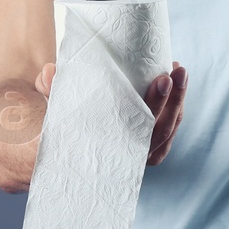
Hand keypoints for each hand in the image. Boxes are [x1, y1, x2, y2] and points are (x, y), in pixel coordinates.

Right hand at [35, 61, 187, 164]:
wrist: (57, 160)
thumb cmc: (56, 134)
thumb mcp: (50, 114)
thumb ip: (51, 91)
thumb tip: (50, 71)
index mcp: (108, 151)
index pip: (141, 129)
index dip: (156, 103)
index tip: (162, 78)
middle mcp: (128, 158)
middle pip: (161, 129)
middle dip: (173, 97)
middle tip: (175, 68)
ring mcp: (140, 157)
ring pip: (169, 130)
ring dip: (178, 100)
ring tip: (178, 69)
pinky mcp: (146, 151)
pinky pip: (168, 133)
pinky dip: (175, 110)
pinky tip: (176, 86)